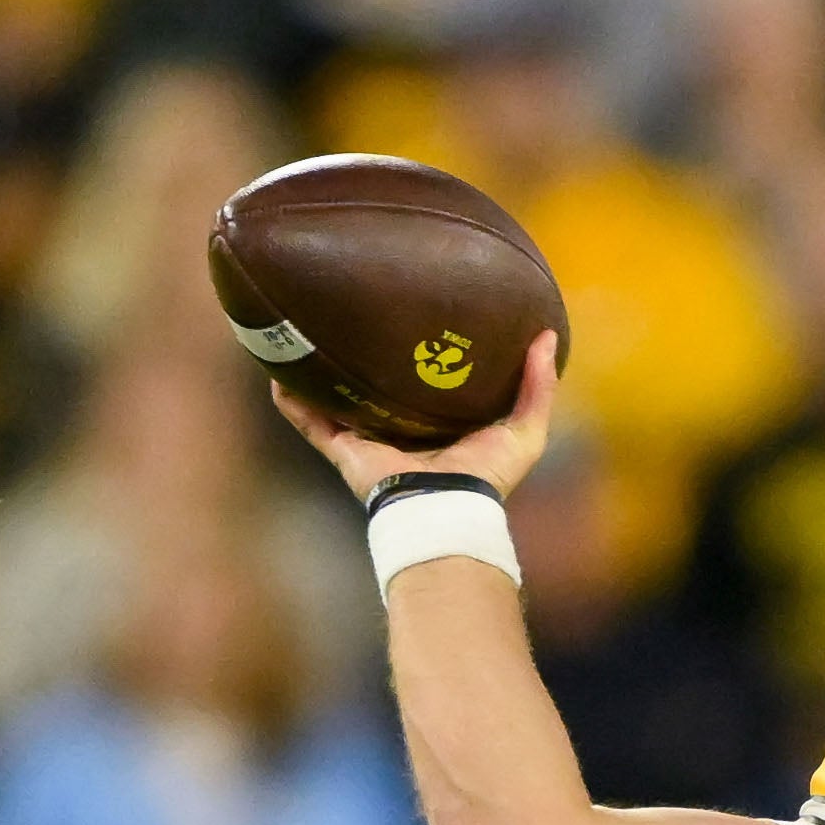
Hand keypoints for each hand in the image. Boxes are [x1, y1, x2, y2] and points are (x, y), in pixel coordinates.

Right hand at [273, 329, 560, 506]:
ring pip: (337, 400)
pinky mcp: (345, 451)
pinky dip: (292, 401)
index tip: (414, 318)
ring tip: (304, 333)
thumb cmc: (487, 478)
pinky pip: (310, 422)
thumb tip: (548, 337)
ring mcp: (369, 441)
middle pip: (377, 388)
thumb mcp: (525, 430)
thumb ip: (537, 387)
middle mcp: (400, 431)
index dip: (422, 354)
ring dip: (319, 372)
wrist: (445, 509)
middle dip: (365, 357)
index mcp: (439, 426)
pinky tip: (276, 372)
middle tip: (355, 314)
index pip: (427, 384)